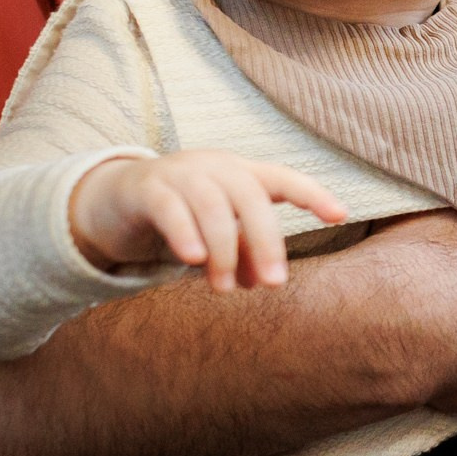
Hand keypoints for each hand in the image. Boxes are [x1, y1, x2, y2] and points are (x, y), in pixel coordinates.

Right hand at [71, 150, 345, 291]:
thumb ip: (241, 253)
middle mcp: (214, 167)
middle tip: (273, 284)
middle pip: (250, 196)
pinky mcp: (146, 187)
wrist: (116, 199)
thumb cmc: (182, 216)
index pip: (283, 178)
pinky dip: (185, 232)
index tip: (341, 216)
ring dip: (224, 249)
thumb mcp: (217, 235)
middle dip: (266, 241)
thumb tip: (258, 282)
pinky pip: (169, 207)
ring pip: (212, 204)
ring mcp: (179, 173)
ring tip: (225, 288)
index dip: (312, 194)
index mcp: (240, 174)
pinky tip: (194, 259)